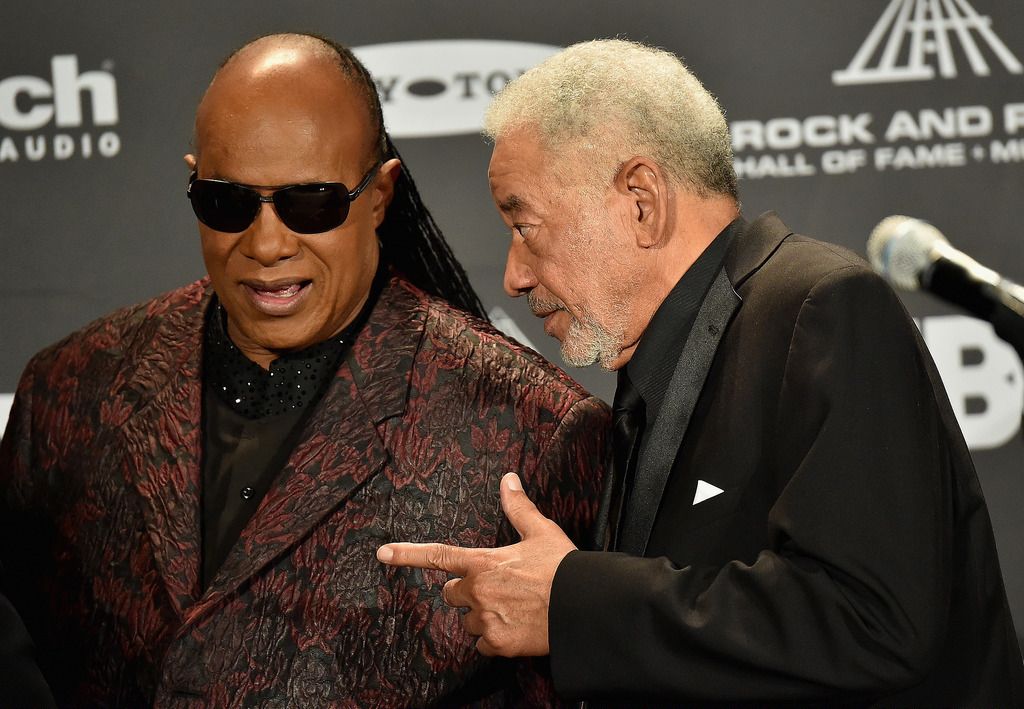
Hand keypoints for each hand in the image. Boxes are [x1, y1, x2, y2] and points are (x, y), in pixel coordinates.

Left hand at [376, 472, 575, 655]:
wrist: (582, 607)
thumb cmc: (562, 568)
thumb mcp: (541, 531)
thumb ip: (519, 507)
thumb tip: (508, 479)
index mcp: (483, 562)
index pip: (438, 555)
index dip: (407, 554)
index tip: (383, 554)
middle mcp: (477, 591)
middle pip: (452, 594)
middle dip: (467, 593)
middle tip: (497, 590)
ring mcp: (485, 619)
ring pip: (469, 621)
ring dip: (483, 617)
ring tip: (514, 608)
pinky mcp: (497, 644)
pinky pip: (483, 645)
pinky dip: (495, 640)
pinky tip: (516, 629)